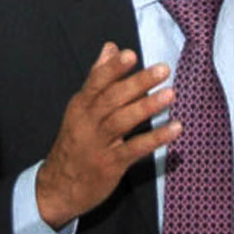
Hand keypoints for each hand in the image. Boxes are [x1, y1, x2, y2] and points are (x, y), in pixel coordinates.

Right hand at [35, 42, 179, 228]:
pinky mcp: (110, 164)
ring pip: (122, 121)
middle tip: (163, 69)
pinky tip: (175, 129)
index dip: (113, 68)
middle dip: (138, 82)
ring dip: (148, 107)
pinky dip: (155, 138)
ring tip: (171, 94)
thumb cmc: (76, 142)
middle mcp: (88, 121)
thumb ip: (98, 77)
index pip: (96, 82)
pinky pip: (135, 149)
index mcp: (81, 105)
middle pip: (112, 98)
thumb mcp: (81, 108)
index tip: (130, 54)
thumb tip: (110, 47)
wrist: (58, 187)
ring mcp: (99, 143)